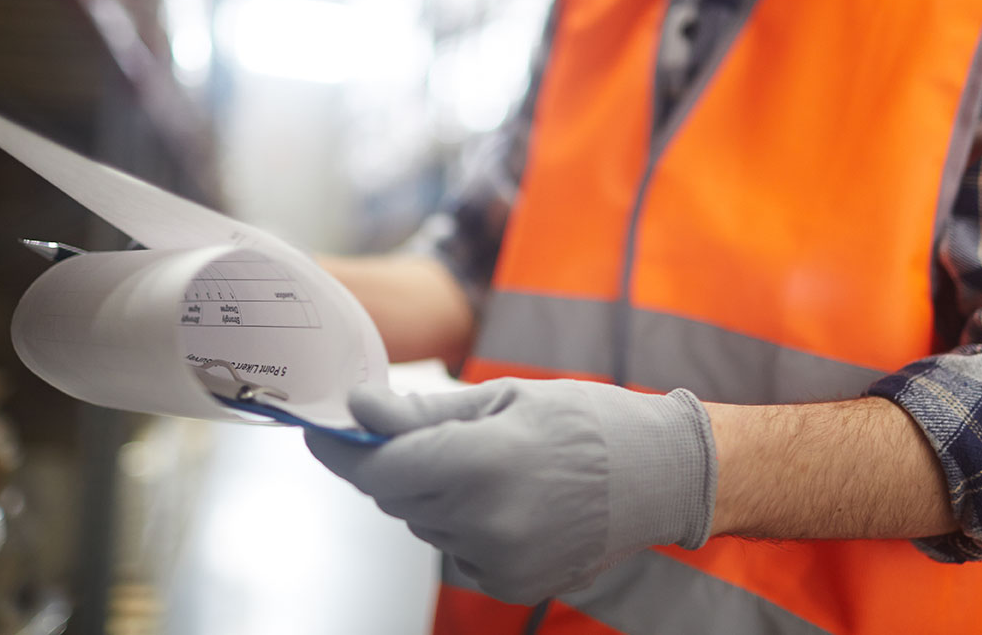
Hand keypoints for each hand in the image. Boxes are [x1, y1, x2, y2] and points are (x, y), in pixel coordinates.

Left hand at [305, 378, 716, 604]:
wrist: (660, 473)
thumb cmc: (586, 422)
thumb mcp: (503, 397)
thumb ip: (421, 413)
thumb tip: (358, 410)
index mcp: (480, 460)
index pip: (378, 468)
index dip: (341, 450)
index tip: (321, 431)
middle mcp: (484, 519)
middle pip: (397, 496)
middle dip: (400, 463)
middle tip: (438, 433)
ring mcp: (498, 560)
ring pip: (425, 523)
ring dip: (436, 494)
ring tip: (496, 465)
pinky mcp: (510, 585)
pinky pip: (456, 550)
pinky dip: (465, 524)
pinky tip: (511, 500)